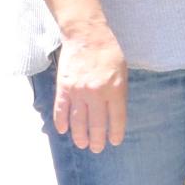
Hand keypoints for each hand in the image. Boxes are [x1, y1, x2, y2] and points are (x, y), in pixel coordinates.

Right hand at [54, 22, 128, 152]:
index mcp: (116, 89)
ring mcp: (79, 91)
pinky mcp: (64, 88)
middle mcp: (97, 93)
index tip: (114, 142)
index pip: (116, 118)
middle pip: (96, 124)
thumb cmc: (109, 52)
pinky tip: (63, 131)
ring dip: (79, 135)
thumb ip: (118, 92)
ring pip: (78, 121)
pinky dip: (62, 122)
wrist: (87, 36)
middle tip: (96, 149)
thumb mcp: (123, 71)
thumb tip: (113, 113)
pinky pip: (62, 110)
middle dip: (97, 139)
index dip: (115, 132)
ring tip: (82, 144)